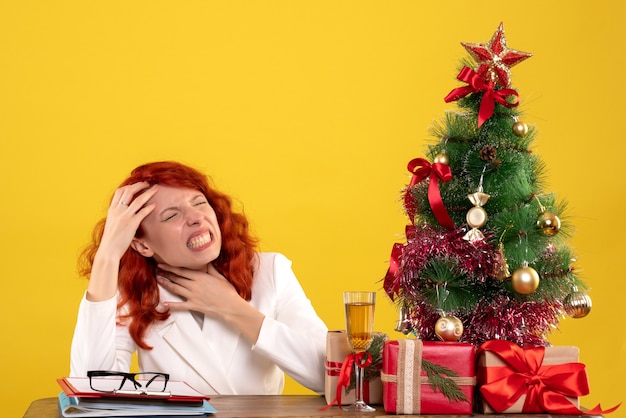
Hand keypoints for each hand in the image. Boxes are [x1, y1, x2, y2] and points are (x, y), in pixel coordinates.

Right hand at [86, 182, 158, 301]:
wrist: (108, 250)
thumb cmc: (111, 239)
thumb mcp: (112, 224)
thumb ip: (117, 216)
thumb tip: (124, 212)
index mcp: (112, 210)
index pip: (120, 192)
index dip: (129, 186)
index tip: (137, 184)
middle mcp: (117, 211)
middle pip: (129, 192)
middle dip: (140, 185)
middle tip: (148, 184)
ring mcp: (124, 217)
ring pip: (138, 200)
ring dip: (148, 193)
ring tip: (155, 189)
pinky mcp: (131, 224)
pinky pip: (142, 212)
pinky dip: (149, 207)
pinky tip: (155, 205)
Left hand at [157, 263, 264, 342]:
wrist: (230, 306)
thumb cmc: (227, 291)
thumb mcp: (219, 277)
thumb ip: (211, 269)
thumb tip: (206, 261)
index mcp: (200, 277)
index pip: (182, 271)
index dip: (171, 268)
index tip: (163, 265)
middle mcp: (194, 285)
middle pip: (177, 279)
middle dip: (166, 274)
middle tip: (158, 271)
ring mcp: (193, 296)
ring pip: (176, 289)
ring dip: (167, 285)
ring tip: (159, 281)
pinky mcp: (194, 305)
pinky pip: (180, 305)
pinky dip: (172, 305)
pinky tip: (164, 304)